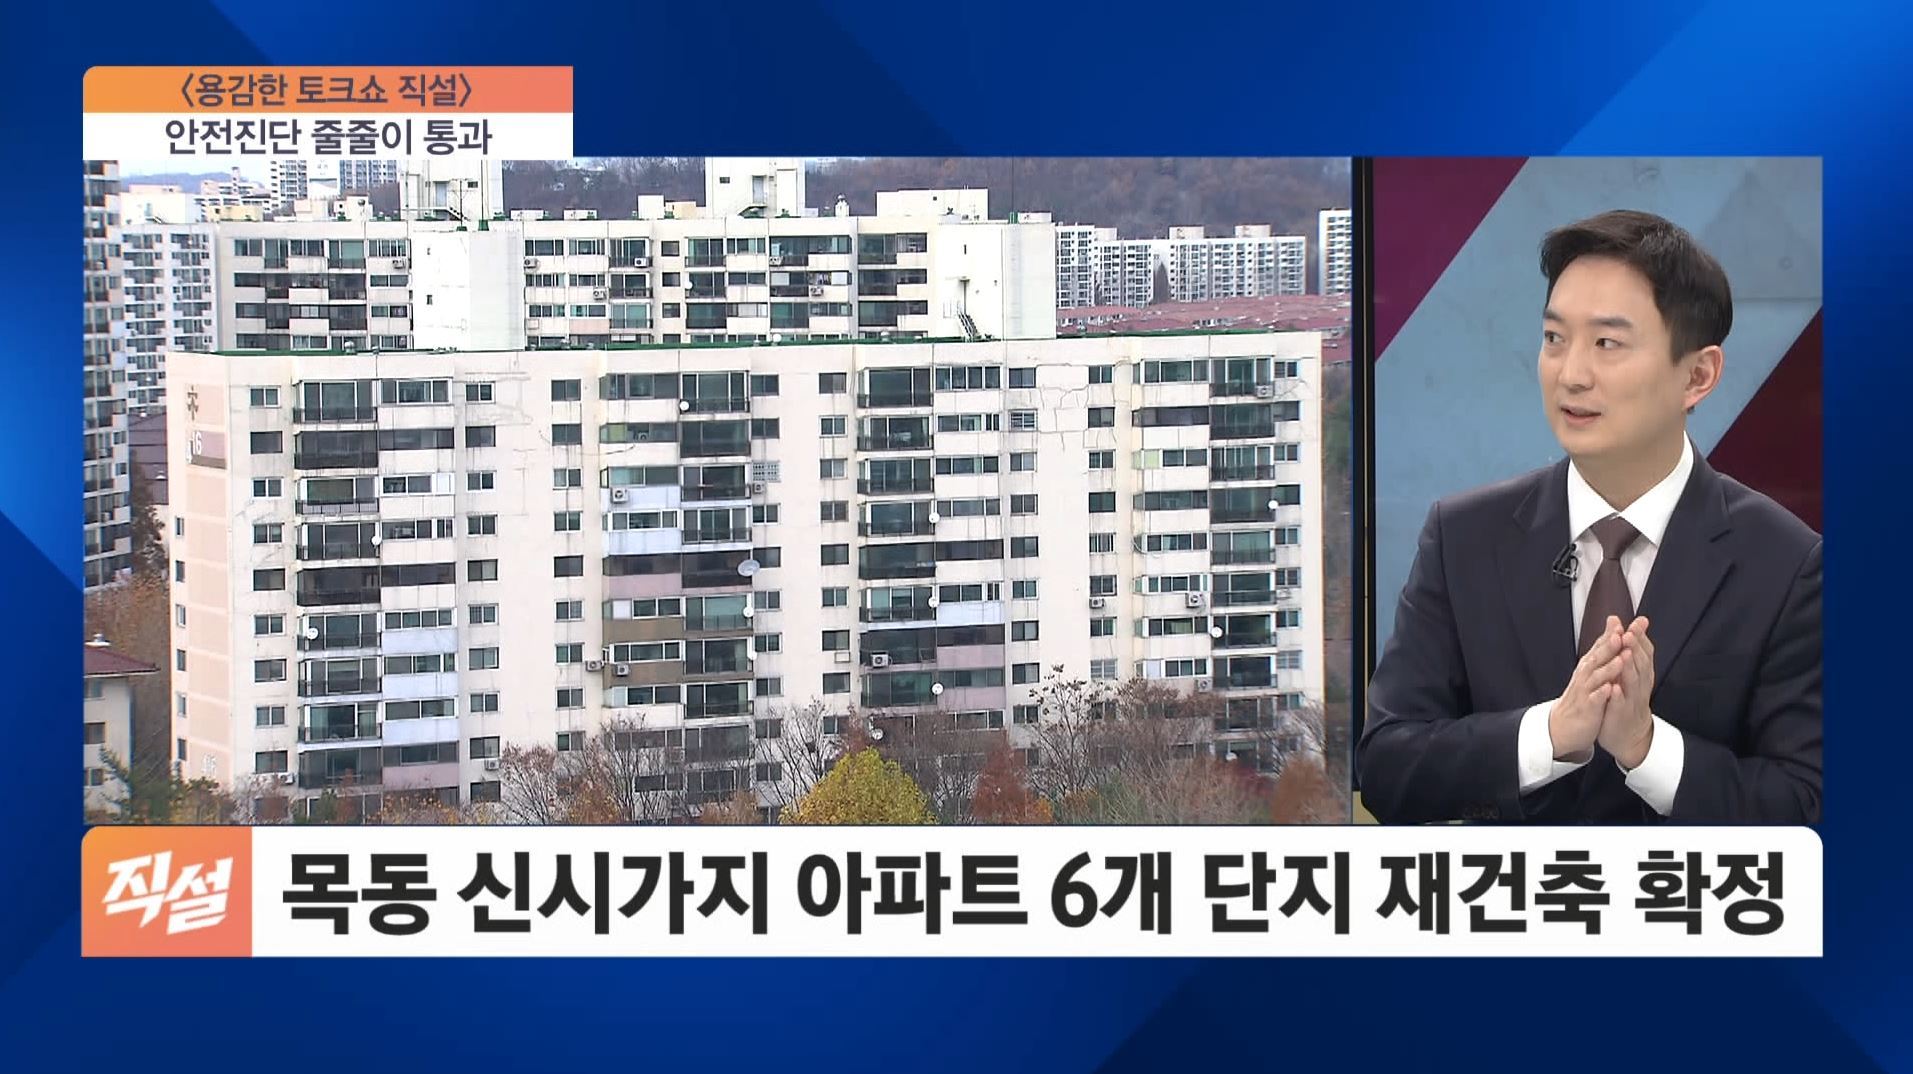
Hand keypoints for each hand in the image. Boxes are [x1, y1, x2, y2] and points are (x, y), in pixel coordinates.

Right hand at [1549, 616, 1626, 761]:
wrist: (1563, 724)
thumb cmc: (1582, 695)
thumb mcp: (1593, 669)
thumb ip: (1604, 648)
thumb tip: (1614, 625)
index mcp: (1589, 666)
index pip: (1599, 647)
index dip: (1609, 635)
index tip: (1619, 622)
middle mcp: (1585, 675)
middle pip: (1597, 658)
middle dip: (1608, 647)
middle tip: (1619, 634)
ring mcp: (1585, 691)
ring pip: (1596, 678)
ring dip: (1608, 668)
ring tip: (1620, 660)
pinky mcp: (1587, 708)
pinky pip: (1594, 700)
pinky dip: (1601, 694)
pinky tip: (1609, 688)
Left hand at [1599, 616, 1656, 768]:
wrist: (1629, 734)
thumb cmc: (1627, 698)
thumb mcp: (1629, 673)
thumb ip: (1627, 650)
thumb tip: (1624, 625)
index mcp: (1641, 674)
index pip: (1644, 652)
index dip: (1641, 637)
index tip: (1638, 622)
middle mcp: (1640, 685)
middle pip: (1641, 664)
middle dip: (1635, 648)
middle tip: (1630, 633)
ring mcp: (1632, 700)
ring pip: (1633, 683)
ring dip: (1629, 668)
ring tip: (1624, 654)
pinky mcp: (1621, 714)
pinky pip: (1620, 704)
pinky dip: (1618, 696)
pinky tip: (1614, 687)